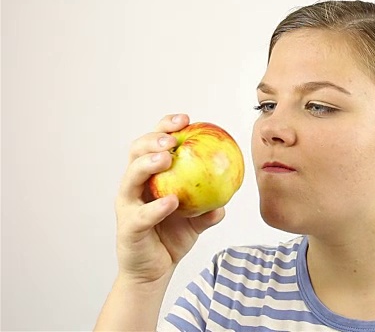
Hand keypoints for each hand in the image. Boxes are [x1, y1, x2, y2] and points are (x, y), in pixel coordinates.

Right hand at [114, 114, 224, 283]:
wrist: (156, 269)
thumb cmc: (174, 236)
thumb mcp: (199, 219)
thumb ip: (212, 206)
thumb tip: (230, 193)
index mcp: (151, 175)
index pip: (155, 143)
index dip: (167, 127)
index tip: (187, 120)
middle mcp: (135, 185)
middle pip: (137, 152)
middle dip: (153, 139)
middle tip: (173, 139)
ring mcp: (128, 205)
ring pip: (131, 177)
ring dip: (148, 164)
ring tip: (167, 158)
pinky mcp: (127, 226)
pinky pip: (142, 214)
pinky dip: (157, 207)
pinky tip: (172, 202)